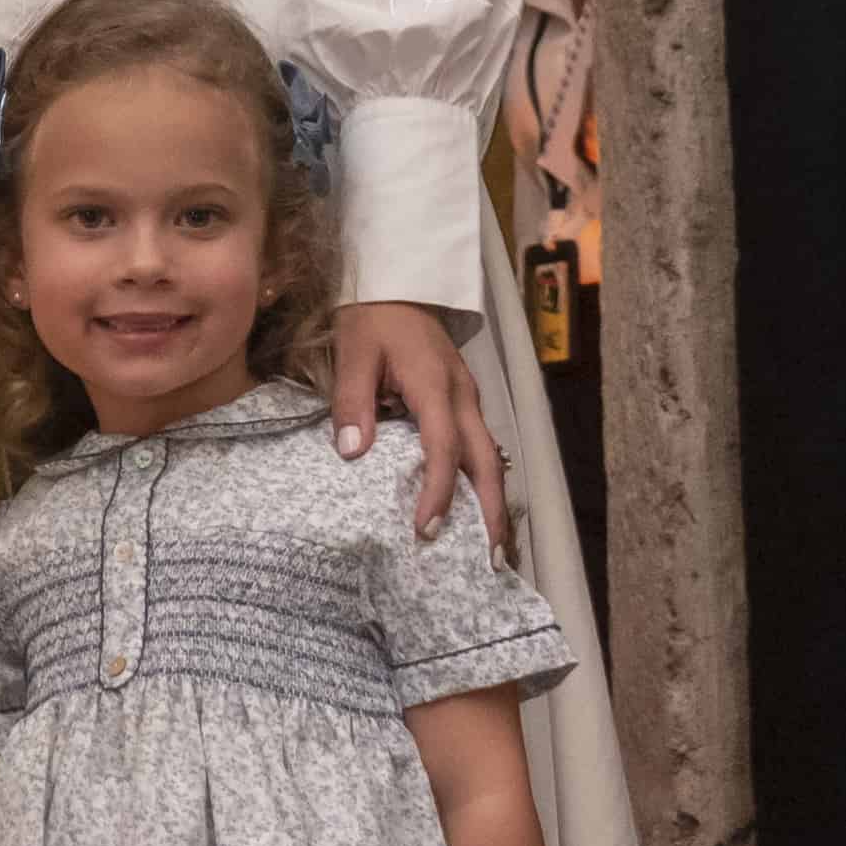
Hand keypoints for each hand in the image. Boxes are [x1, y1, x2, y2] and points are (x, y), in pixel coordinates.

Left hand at [332, 300, 508, 549]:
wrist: (398, 285)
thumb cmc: (373, 319)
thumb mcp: (354, 353)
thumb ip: (352, 402)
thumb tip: (353, 454)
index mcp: (437, 386)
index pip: (444, 448)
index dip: (438, 491)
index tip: (426, 529)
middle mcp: (464, 397)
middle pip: (487, 462)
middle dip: (491, 512)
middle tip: (490, 560)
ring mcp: (470, 399)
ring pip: (491, 458)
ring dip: (493, 502)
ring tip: (491, 548)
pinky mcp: (465, 402)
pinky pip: (481, 448)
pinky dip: (482, 483)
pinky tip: (474, 510)